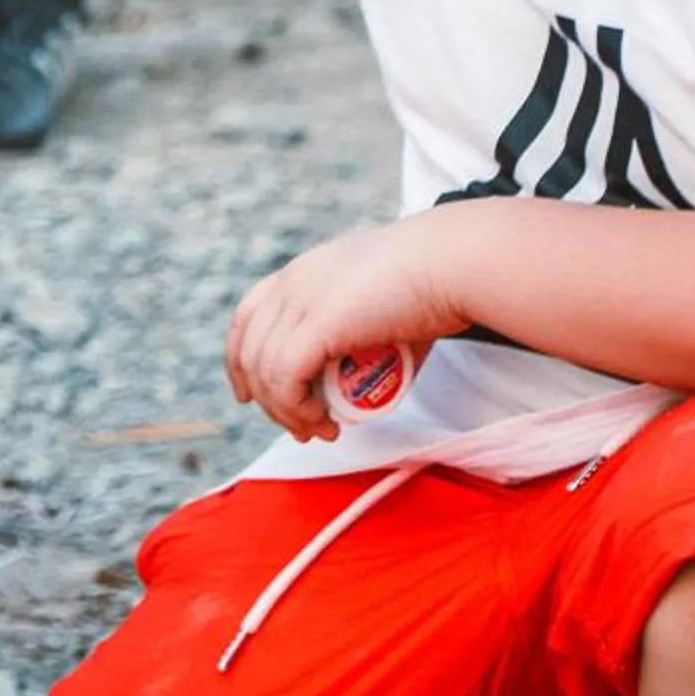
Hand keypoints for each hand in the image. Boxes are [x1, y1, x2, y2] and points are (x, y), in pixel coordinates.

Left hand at [224, 217, 465, 439]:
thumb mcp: (378, 304)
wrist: (453, 264)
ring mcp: (301, 300)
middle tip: (304, 429)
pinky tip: (323, 421)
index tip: (251, 396)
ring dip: (287, 413)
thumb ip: (362, 336)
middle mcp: (292, 283)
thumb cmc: (434, 284)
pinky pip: (285, 378)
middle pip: (250, 351)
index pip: (247, 318)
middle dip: (268, 400)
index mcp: (302, 273)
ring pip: (265, 371)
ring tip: (322, 431)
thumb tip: (368, 379)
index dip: (241, 361)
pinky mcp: (317, 323)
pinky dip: (296, 409)